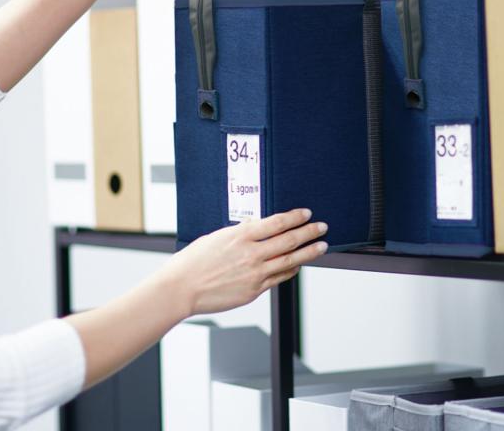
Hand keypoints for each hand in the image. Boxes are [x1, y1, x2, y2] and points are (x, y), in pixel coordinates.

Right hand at [160, 209, 328, 315]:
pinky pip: (278, 278)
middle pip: (288, 240)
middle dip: (308, 232)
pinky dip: (291, 270)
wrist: (181, 288)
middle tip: (322, 227)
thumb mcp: (216, 237)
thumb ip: (238, 232)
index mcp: (240, 235)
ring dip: (308, 252)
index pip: (276, 223)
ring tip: (322, 246)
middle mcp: (251, 253)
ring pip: (289, 260)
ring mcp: (254, 273)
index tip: (306, 214)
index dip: (294, 217)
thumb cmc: (194, 261)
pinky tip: (298, 265)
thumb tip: (254, 224)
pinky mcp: (253, 290)